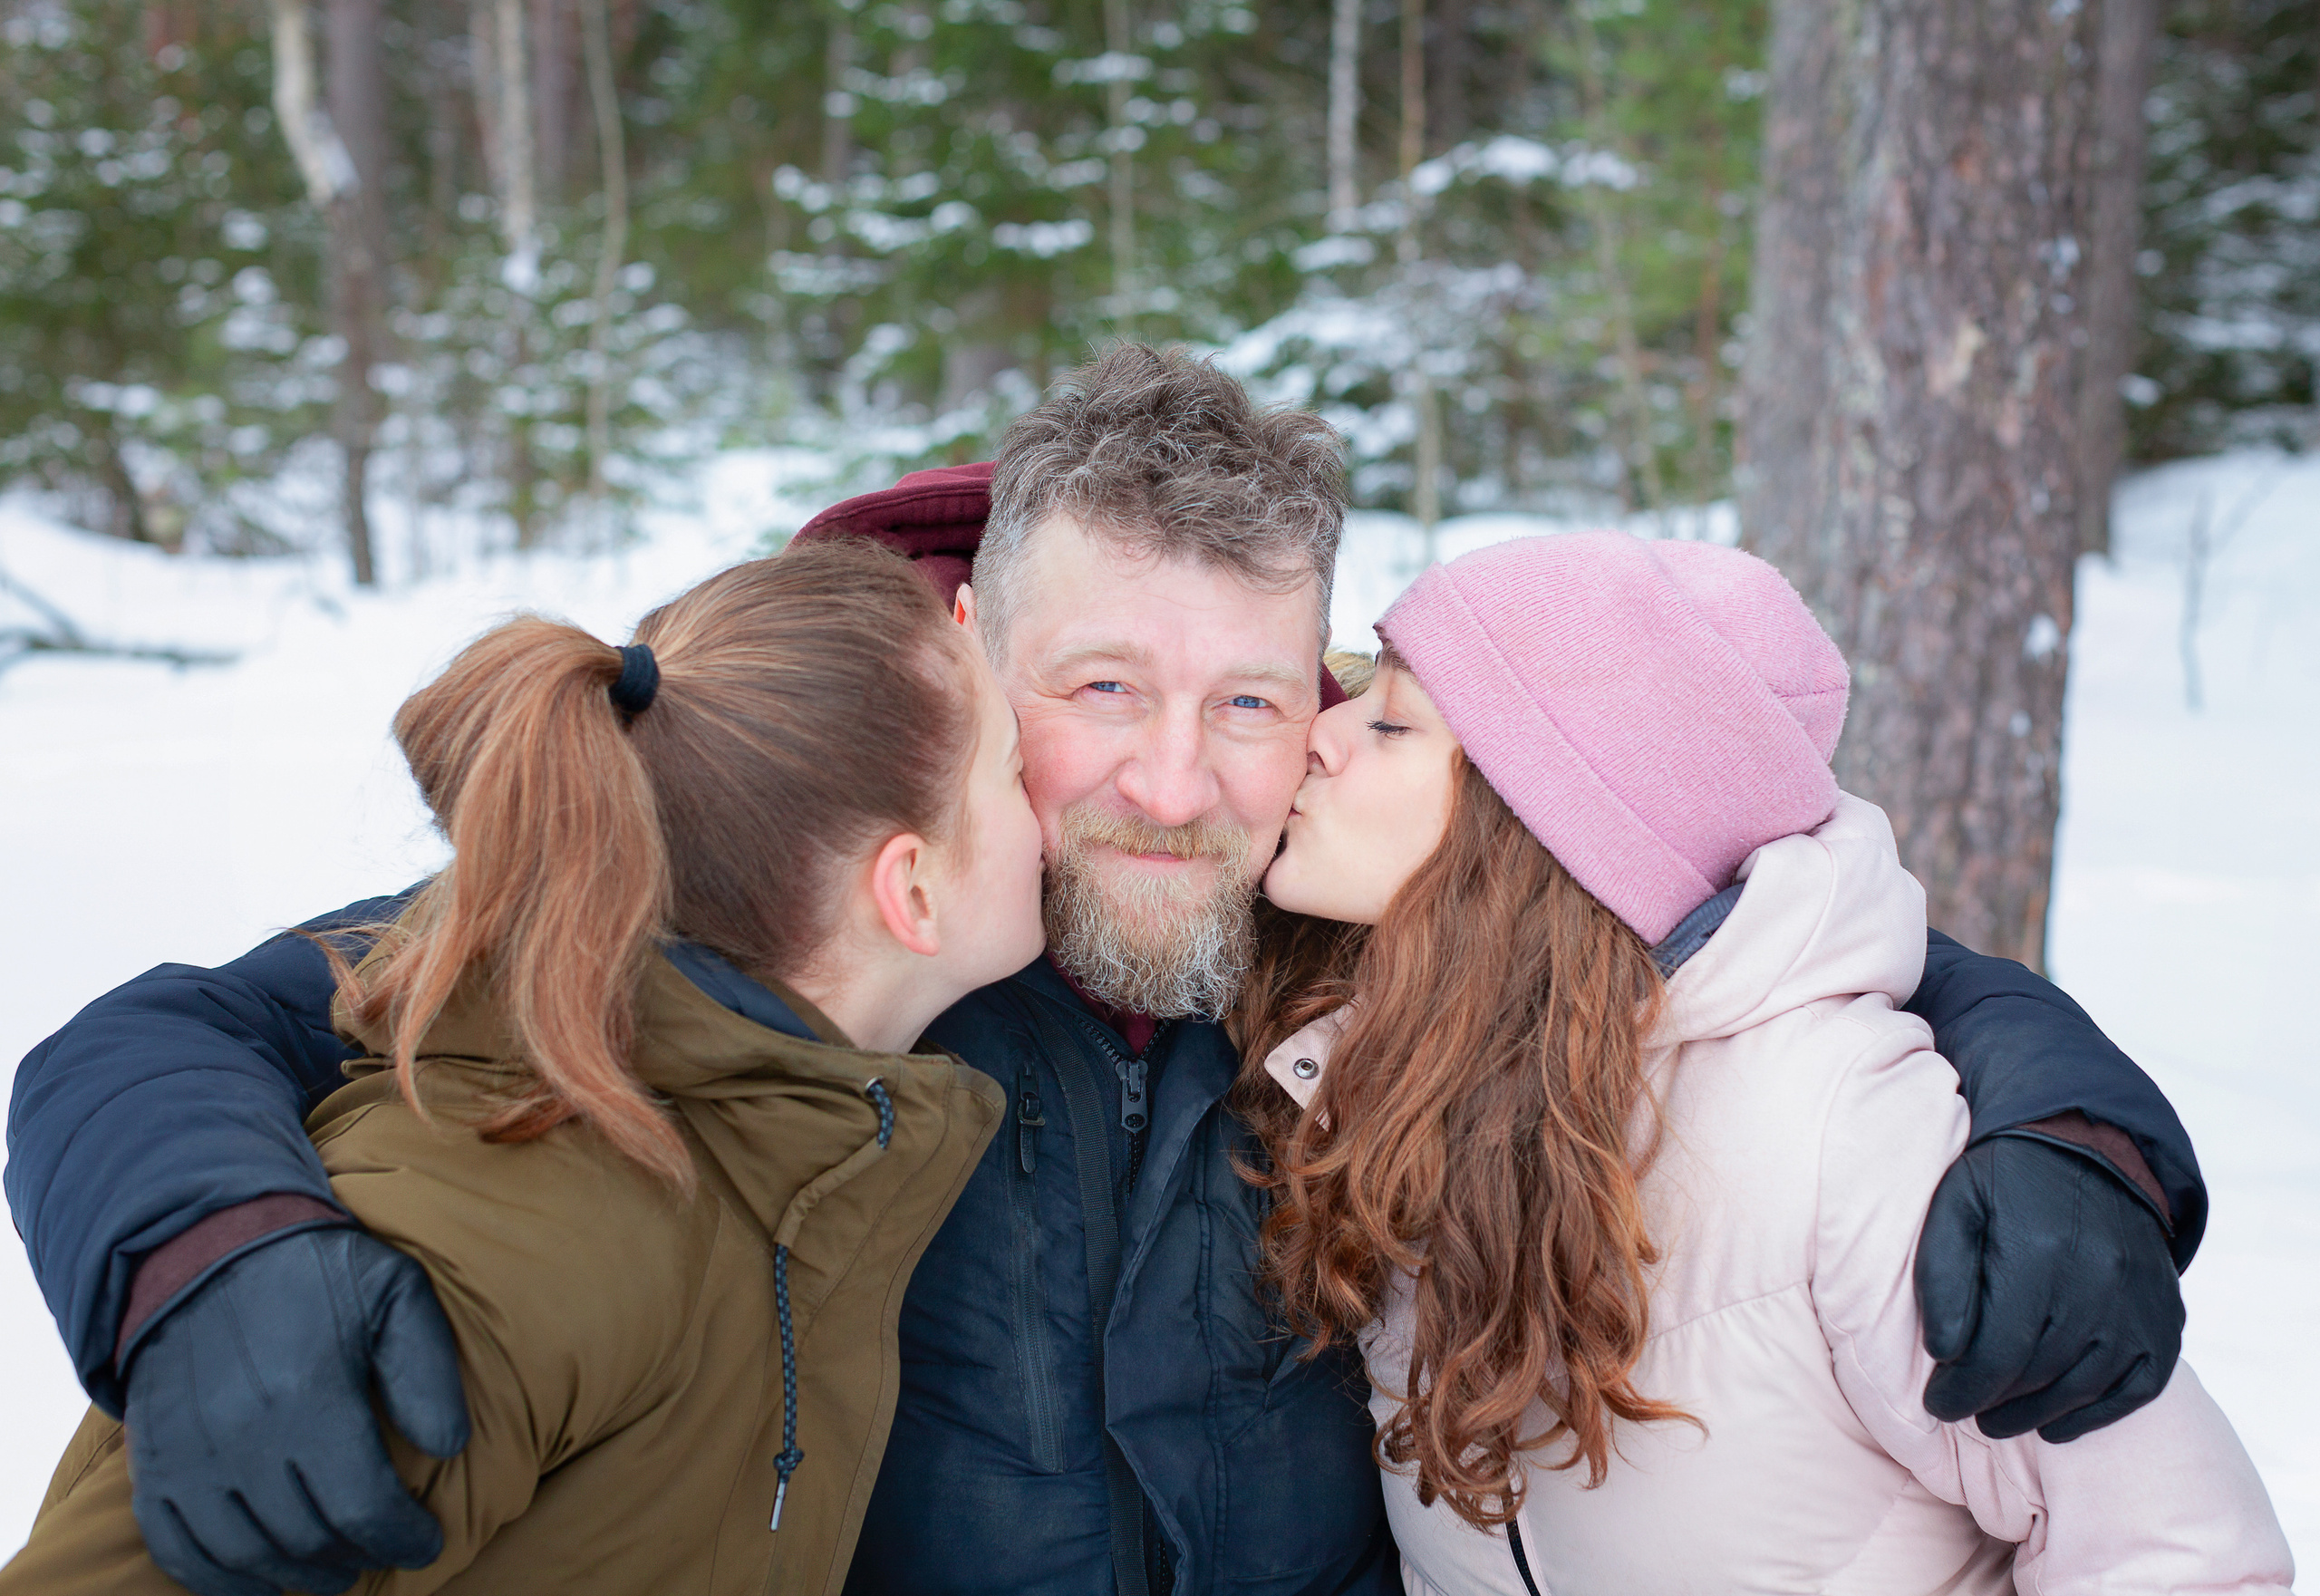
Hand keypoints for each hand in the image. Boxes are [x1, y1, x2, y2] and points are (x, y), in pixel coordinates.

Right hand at [124, 1226, 470, 1595]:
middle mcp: (243, 1438)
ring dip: (298, 1576)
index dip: (403, 1537)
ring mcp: (190, 1457)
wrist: (205, 1246)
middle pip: (309, 1539)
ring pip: (248, 1554)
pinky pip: (178, 1548)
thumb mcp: (394, 1294)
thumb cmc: (313, 1270)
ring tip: (335, 1571)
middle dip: (358, 1556)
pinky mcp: (153, 1464)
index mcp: (309, 1398)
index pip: (364, 1508)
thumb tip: (449, 1445)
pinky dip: (220, 1579)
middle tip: (383, 1550)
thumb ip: (426, 1370)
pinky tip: (260, 1578)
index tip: (426, 1541)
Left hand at [1915, 1132, 2182, 1442]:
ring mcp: (2139, 1306)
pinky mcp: (2166, 1322)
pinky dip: (2093, 1414)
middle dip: (1990, 1402)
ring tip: (1998, 1417)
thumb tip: (1944, 1353)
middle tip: (1962, 1409)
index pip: (1996, 1355)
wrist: (2091, 1153)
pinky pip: (2135, 1390)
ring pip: (2082, 1389)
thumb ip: (1942, 1276)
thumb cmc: (2006, 1184)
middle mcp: (2098, 1282)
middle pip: (2036, 1376)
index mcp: (2038, 1253)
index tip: (1937, 1403)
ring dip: (2034, 1414)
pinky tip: (2054, 1421)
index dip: (1962, 1390)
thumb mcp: (1957, 1207)